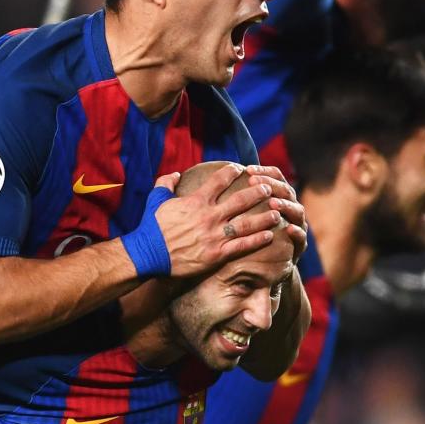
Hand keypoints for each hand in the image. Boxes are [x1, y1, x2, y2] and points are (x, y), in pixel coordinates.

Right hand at [154, 164, 279, 277]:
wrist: (148, 254)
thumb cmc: (151, 227)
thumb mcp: (156, 200)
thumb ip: (166, 183)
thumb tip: (177, 174)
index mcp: (196, 201)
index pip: (219, 181)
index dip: (232, 172)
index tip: (242, 168)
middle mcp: (209, 216)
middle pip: (240, 200)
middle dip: (257, 192)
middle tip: (268, 188)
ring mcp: (214, 235)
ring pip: (246, 224)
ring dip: (263, 217)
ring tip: (276, 212)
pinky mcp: (217, 254)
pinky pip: (241, 245)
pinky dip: (257, 240)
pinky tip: (269, 235)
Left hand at [244, 165, 307, 259]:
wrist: (265, 267)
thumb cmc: (250, 237)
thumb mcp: (243, 216)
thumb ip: (237, 199)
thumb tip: (217, 178)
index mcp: (279, 197)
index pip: (275, 177)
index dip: (264, 172)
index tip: (248, 170)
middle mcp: (291, 209)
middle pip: (286, 191)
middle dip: (272, 185)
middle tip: (256, 183)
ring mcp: (298, 226)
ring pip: (297, 211)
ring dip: (286, 206)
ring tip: (273, 203)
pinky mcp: (300, 245)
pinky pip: (301, 237)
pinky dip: (297, 232)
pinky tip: (289, 228)